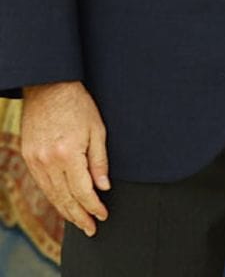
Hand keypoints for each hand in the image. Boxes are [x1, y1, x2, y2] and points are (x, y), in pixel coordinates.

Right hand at [20, 81, 109, 236]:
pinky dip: (53, 197)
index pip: (82, 190)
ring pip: (51, 194)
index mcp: (67, 154)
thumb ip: (99, 160)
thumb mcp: (97, 129)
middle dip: (79, 216)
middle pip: (64, 198)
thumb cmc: (79, 105)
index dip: (93, 206)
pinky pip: (42, 184)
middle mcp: (48, 162)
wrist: (49, 88)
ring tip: (79, 221)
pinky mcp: (29, 157)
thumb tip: (103, 187)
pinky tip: (62, 203)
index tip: (103, 215)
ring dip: (65, 210)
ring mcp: (35, 161)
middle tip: (91, 229)